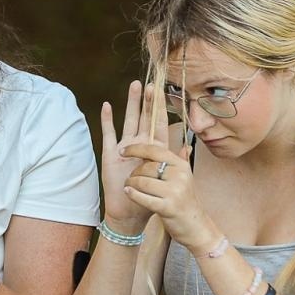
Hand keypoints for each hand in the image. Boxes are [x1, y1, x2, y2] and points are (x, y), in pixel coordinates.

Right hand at [98, 81, 168, 231]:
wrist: (129, 213)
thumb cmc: (148, 197)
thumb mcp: (164, 177)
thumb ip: (173, 160)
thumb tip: (188, 147)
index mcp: (154, 148)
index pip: (159, 123)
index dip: (161, 107)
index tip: (164, 90)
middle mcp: (140, 144)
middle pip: (145, 117)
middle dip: (148, 100)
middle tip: (151, 82)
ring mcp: (125, 147)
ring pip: (129, 119)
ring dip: (132, 103)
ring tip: (134, 85)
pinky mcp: (110, 153)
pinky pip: (109, 133)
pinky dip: (108, 120)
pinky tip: (107, 106)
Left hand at [122, 139, 215, 250]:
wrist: (194, 224)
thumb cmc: (185, 200)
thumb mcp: (185, 177)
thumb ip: (179, 161)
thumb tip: (184, 146)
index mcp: (181, 165)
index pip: (155, 150)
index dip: (136, 149)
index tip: (123, 151)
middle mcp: (179, 176)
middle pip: (147, 167)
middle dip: (134, 172)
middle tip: (130, 177)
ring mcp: (174, 191)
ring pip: (143, 181)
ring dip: (131, 183)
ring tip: (129, 185)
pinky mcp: (168, 207)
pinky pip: (143, 197)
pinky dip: (133, 194)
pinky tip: (128, 192)